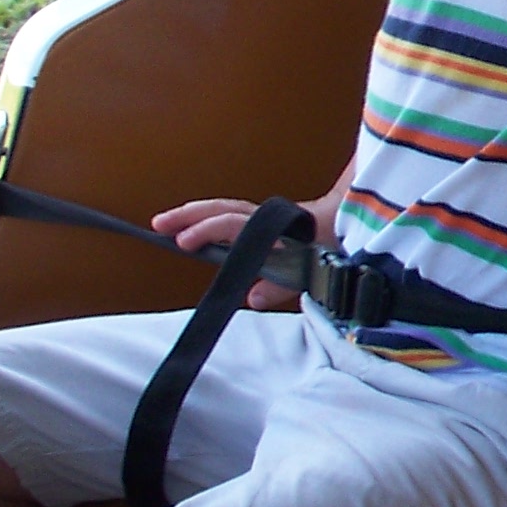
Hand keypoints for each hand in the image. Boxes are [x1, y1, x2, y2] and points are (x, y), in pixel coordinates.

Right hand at [153, 194, 324, 309]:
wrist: (348, 225)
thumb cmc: (328, 249)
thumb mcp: (306, 272)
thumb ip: (279, 287)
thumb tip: (250, 297)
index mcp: (272, 230)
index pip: (234, 226)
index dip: (207, 231)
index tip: (184, 241)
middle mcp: (263, 219)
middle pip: (222, 210)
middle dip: (189, 216)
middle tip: (158, 225)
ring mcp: (261, 218)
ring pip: (223, 209)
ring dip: (193, 214)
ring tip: (165, 223)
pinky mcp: (260, 221)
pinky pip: (229, 214)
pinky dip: (207, 216)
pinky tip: (188, 225)